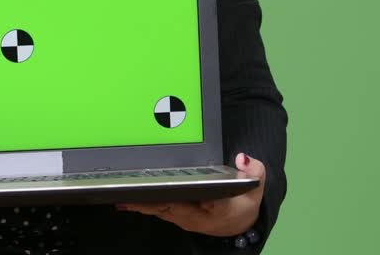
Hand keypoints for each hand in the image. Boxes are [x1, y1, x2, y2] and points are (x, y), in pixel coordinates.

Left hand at [115, 153, 264, 237]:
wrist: (237, 221)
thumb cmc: (243, 201)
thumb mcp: (256, 186)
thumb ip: (254, 171)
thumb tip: (243, 159)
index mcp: (219, 209)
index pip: (202, 202)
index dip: (186, 197)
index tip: (170, 188)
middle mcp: (198, 216)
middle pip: (173, 206)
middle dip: (153, 198)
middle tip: (132, 190)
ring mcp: (184, 218)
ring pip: (161, 210)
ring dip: (142, 203)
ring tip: (123, 196)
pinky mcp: (174, 216)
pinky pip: (156, 210)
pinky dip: (141, 205)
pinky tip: (125, 202)